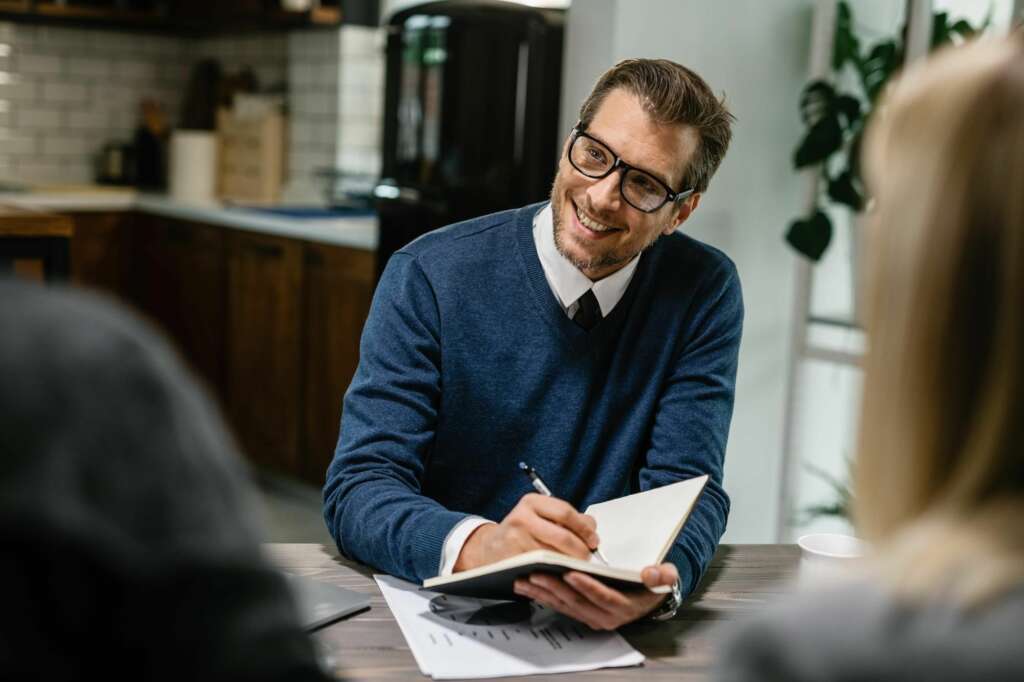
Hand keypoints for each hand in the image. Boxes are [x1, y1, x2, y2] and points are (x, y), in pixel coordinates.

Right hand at [454, 493, 597, 571]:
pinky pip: (542, 569)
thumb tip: (591, 527)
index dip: (584, 528)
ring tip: (576, 567)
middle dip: (581, 551)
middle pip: (563, 537)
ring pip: (555, 556)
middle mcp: (522, 518)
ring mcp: (515, 540)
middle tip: (587, 558)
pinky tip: (560, 574)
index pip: (566, 512)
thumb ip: (567, 518)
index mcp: (532, 502)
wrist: (489, 548)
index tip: (593, 540)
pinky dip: (555, 573)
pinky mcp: (513, 560)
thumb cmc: (521, 531)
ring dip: (570, 564)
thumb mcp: (540, 516)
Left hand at [513, 562, 678, 629]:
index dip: (588, 586)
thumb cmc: (653, 584)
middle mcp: (606, 617)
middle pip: (578, 602)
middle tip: (537, 572)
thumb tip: (651, 573)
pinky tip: (527, 585)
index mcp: (625, 607)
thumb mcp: (665, 577)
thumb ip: (663, 576)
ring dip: (543, 592)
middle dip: (556, 587)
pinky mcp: (580, 614)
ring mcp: (591, 617)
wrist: (647, 598)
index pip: (604, 597)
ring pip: (564, 605)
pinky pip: (559, 606)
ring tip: (524, 578)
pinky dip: (542, 596)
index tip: (571, 572)